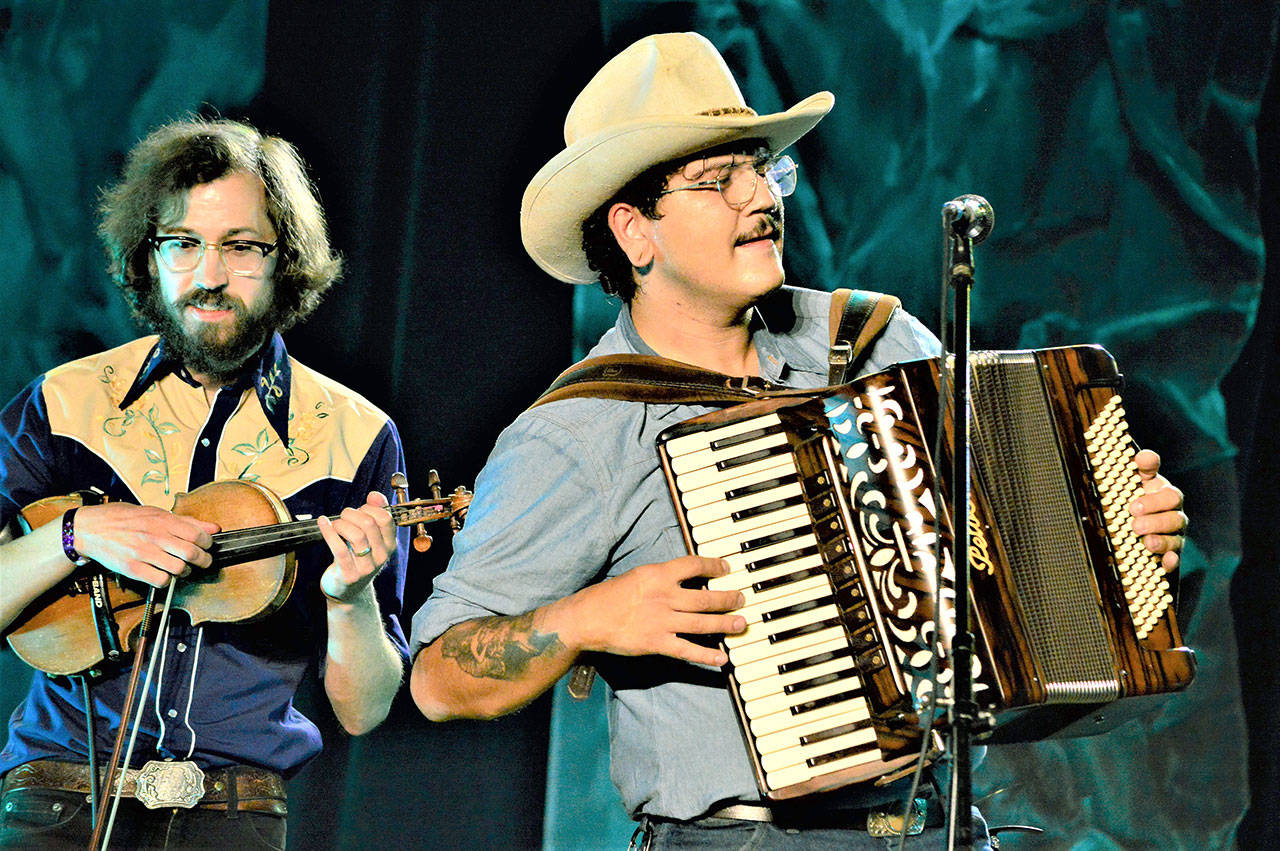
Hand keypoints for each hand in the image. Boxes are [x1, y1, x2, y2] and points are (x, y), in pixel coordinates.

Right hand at [72, 503, 218, 587]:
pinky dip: (168, 580)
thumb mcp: (155, 512)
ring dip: (186, 571)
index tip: (207, 546)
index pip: (197, 534)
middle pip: (191, 553)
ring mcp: (143, 553)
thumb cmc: (122, 518)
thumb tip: (214, 527)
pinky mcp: (133, 569)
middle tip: (203, 561)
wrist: (90, 528)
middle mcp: (154, 536)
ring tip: (183, 568)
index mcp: (162, 520)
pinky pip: (160, 581)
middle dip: (203, 560)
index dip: (208, 543)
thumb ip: (186, 521)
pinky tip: (165, 574)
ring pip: (179, 569)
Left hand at [317, 491, 396, 604]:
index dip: (369, 508)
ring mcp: (366, 567)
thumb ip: (375, 514)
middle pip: (369, 524)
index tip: (360, 510)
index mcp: (390, 544)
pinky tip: (322, 523)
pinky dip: (328, 532)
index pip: (386, 518)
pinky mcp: (349, 574)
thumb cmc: (359, 558)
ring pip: (356, 535)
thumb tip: (375, 495)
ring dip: (341, 524)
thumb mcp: (371, 538)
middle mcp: (382, 556)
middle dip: (352, 514)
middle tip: (343, 516)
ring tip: (335, 525)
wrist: (349, 591)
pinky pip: (339, 548)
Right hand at [560, 555, 745, 666]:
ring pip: (702, 623)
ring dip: (725, 624)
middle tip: (742, 600)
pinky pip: (688, 650)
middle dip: (727, 599)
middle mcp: (663, 596)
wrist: (587, 618)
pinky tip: (722, 658)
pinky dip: (707, 655)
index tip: (726, 568)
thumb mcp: (636, 577)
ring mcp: (661, 621)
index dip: (713, 566)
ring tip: (740, 624)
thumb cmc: (608, 596)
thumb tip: (683, 580)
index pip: (693, 565)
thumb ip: (660, 579)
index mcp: (657, 574)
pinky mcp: (656, 643)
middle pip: (704, 598)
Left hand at [1129, 449, 1186, 571]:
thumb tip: (1142, 456)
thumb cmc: (1133, 498)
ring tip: (1145, 541)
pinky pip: (1175, 560)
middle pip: (1174, 515)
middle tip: (1133, 518)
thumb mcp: (1134, 481)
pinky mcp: (1171, 554)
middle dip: (1155, 518)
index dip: (1154, 498)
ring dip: (1161, 539)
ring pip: (1175, 537)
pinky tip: (1165, 562)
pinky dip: (1171, 561)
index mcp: (1164, 494)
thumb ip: (1140, 469)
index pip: (1168, 494)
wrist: (1130, 528)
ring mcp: (1174, 535)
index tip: (1135, 498)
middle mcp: (1173, 514)